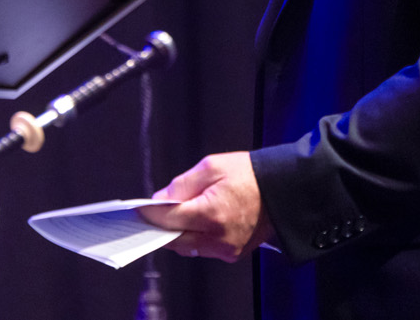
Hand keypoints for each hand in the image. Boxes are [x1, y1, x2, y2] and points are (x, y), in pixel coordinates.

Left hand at [138, 152, 273, 261]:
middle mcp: (219, 237)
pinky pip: (203, 249)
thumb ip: (181, 185)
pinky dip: (194, 237)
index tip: (138, 209)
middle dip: (160, 226)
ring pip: (188, 247)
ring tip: (173, 215)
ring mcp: (226, 248)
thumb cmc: (249, 174)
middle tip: (150, 213)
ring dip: (177, 233)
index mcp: (212, 213)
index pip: (168, 219)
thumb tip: (160, 200)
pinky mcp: (233, 253)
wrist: (282, 190)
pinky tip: (192, 222)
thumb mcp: (211, 166)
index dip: (150, 213)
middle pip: (175, 239)